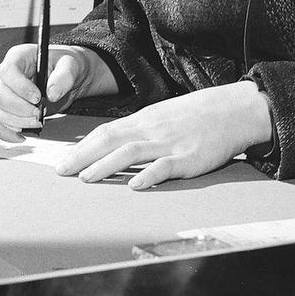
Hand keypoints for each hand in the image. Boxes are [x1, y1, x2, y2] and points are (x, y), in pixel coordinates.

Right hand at [0, 43, 116, 129]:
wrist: (65, 80)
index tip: (37, 98)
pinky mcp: (5, 108)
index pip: (8, 71)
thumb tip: (52, 94)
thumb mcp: (71, 65)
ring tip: (38, 121)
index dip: (20, 87)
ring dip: (18, 121)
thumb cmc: (65, 67)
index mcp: (18, 57)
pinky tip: (28, 129)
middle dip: (19, 108)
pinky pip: (0, 122)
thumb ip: (64, 77)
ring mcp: (3, 93)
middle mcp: (5, 75)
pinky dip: (13, 129)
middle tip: (39, 113)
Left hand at [57, 82, 272, 190]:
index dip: (81, 147)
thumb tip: (111, 144)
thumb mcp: (162, 116)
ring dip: (106, 165)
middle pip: (110, 140)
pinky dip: (149, 175)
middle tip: (61, 171)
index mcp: (143, 120)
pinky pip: (166, 166)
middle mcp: (152, 130)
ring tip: (86, 178)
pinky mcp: (189, 157)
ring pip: (131, 152)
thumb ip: (138, 130)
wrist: (233, 110)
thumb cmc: (196, 115)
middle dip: (82, 156)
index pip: (105, 132)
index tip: (62, 160)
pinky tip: (135, 185)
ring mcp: (170, 143)